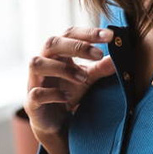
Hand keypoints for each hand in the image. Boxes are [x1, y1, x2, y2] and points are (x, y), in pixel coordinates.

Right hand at [25, 26, 115, 141]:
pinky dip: (52, 94)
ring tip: (83, 78)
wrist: (53, 120)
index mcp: (57, 52)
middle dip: (76, 46)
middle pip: (52, 43)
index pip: (70, 34)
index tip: (111, 36)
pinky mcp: (31, 102)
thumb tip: (120, 57)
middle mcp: (43, 62)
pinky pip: (36, 93)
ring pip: (37, 63)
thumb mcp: (87, 78)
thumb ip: (101, 68)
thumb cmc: (69, 91)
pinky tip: (67, 97)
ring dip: (62, 69)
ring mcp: (34, 81)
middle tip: (99, 55)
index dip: (88, 33)